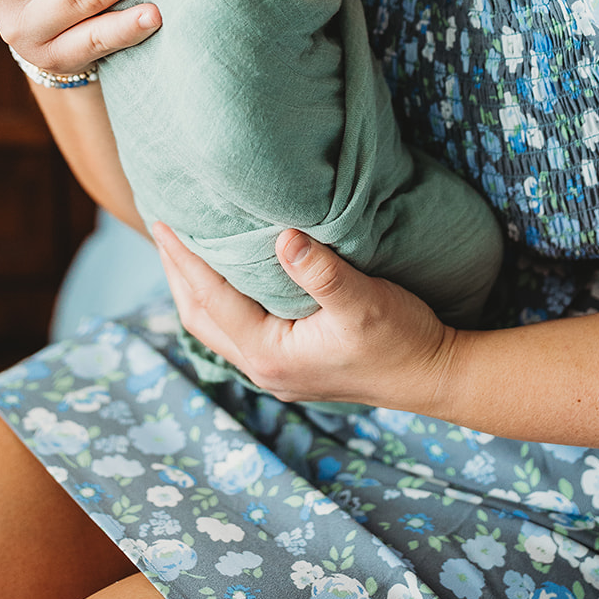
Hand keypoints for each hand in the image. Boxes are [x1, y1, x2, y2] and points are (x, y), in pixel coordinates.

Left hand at [153, 222, 455, 410]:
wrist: (437, 377)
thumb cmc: (404, 340)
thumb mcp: (366, 301)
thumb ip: (322, 271)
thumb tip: (283, 236)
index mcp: (270, 354)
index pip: (211, 299)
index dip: (184, 258)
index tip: (162, 222)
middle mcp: (265, 368)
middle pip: (200, 319)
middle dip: (177, 274)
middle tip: (162, 229)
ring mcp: (277, 370)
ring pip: (216, 328)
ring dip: (196, 289)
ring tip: (185, 250)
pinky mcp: (293, 364)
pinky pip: (238, 329)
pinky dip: (222, 301)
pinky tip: (232, 278)